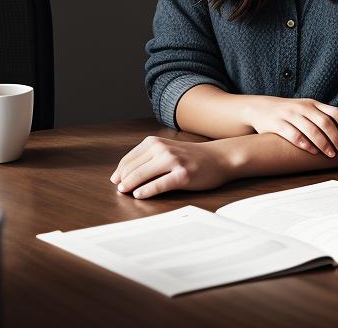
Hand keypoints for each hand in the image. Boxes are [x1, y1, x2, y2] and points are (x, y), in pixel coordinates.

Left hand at [110, 136, 233, 199]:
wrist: (220, 158)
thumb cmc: (192, 157)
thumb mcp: (167, 149)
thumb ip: (147, 158)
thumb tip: (121, 176)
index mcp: (155, 142)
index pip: (128, 160)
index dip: (119, 173)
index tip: (116, 181)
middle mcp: (163, 149)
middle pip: (131, 169)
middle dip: (122, 181)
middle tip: (120, 191)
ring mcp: (173, 162)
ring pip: (141, 176)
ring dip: (129, 186)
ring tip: (126, 193)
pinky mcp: (183, 176)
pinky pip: (158, 185)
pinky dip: (145, 192)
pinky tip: (139, 195)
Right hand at [241, 96, 337, 157]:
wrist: (260, 108)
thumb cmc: (289, 113)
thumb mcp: (307, 110)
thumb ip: (323, 117)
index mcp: (314, 104)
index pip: (336, 114)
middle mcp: (304, 107)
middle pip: (326, 123)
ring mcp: (290, 114)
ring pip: (311, 129)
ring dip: (324, 143)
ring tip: (331, 155)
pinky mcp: (277, 123)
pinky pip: (293, 134)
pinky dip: (305, 144)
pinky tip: (313, 152)